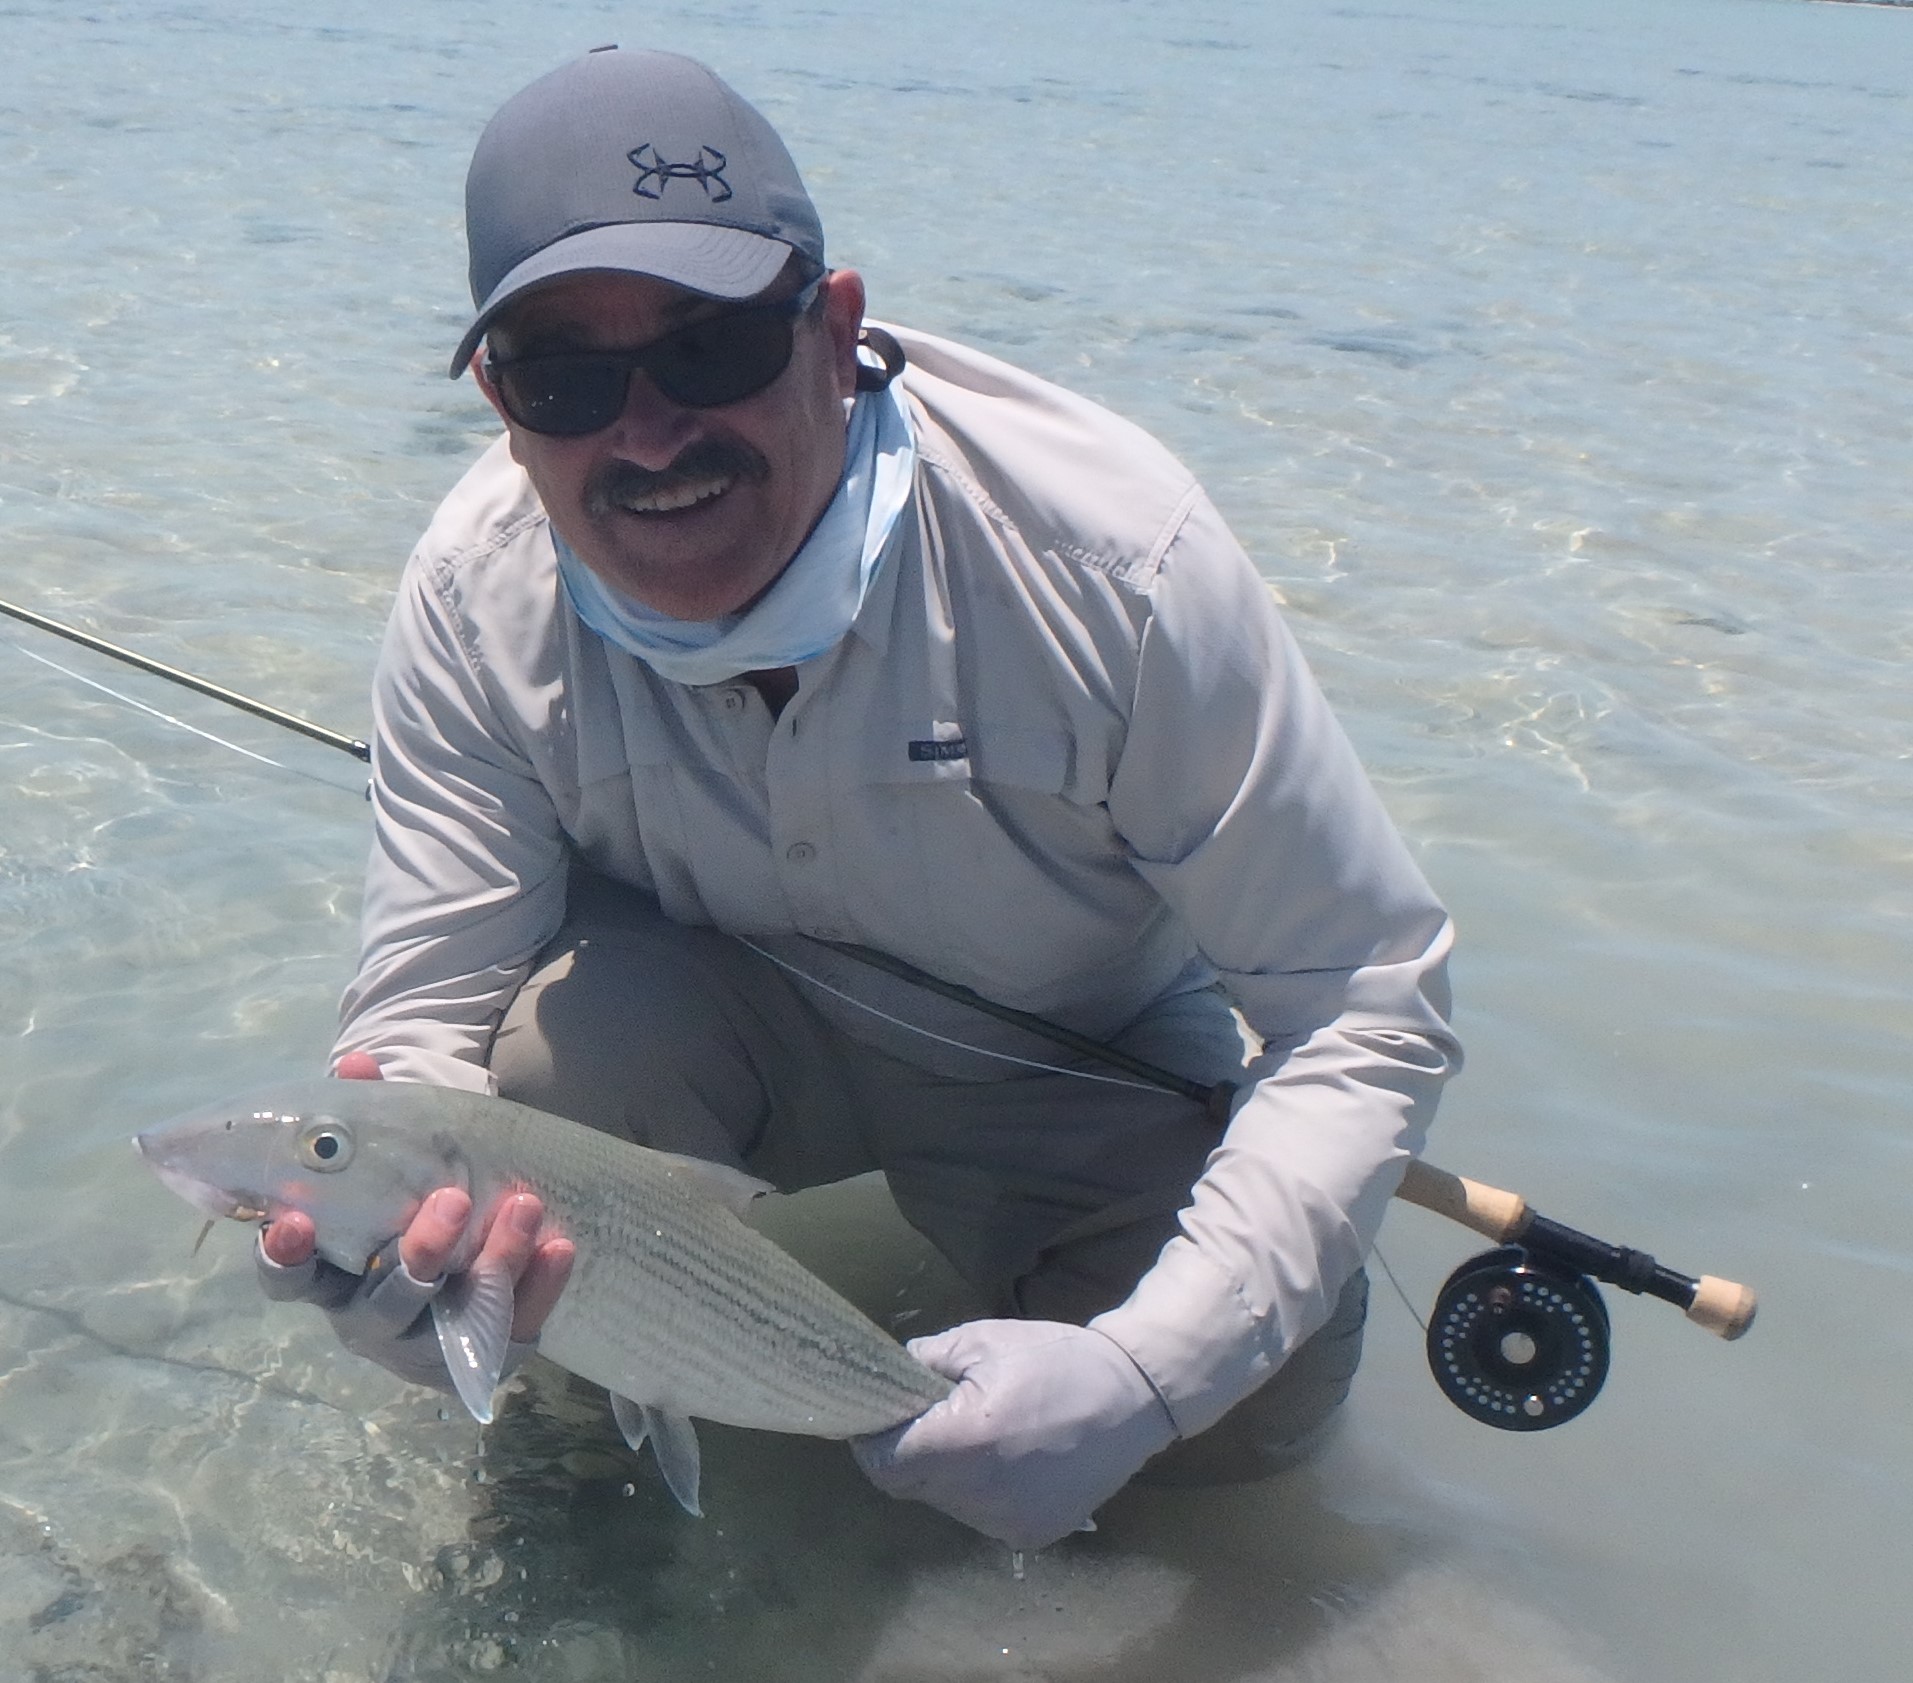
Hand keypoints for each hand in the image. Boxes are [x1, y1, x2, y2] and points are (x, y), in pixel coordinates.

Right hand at [256, 1053, 574, 1389]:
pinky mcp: (480, 1355)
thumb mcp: (389, 1166)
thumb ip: (370, 1120)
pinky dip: (540, 1286)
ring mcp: (425, 1344)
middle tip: (454, 1200)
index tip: (292, 1223)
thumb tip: (357, 1065)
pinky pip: (514, 1326)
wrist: (469, 1277)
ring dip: (494, 1259)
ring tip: (525, 1206)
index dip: (285, 1257)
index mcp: (332, 1274)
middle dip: (420, 1251)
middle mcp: (368, 1317)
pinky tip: (560, 1246)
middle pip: (385, 1300)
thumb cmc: (410, 1209)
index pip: (290, 1278)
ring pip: (455, 1313)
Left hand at [851, 1320, 1177, 1549]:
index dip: (873, 1441)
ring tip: (984, 1435)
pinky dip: (984, 1492)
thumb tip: (890, 1374)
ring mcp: (1007, 1523)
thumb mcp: (983, 1341)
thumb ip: (926, 1360)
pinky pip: (984, 1516)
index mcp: (961, 1444)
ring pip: (948, 1503)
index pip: (882, 1464)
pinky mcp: (1032, 1536)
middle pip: (911, 1486)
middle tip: (933, 1418)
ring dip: (949, 1474)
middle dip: (910, 1453)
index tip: (881, 1418)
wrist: (1134, 1396)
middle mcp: (978, 1496)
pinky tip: (1013, 1459)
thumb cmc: (1055, 1359)